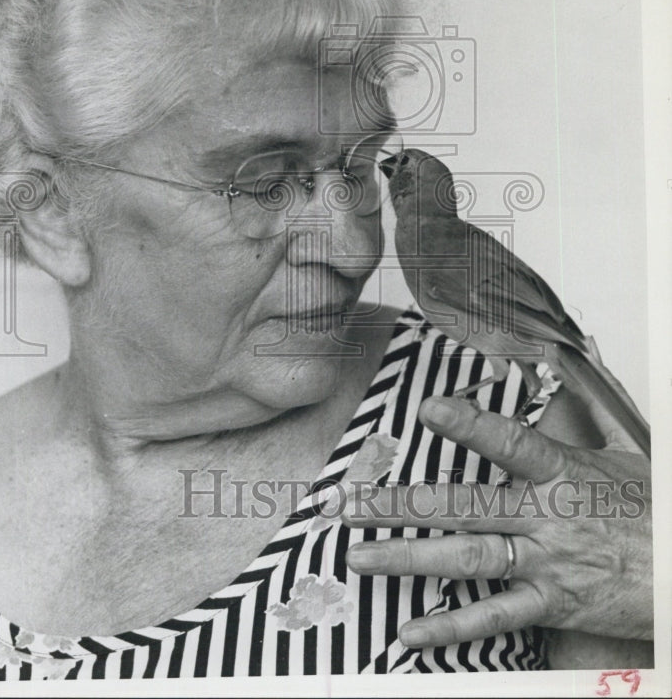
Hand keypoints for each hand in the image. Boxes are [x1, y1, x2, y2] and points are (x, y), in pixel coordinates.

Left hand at [342, 393, 652, 648]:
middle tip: (345, 502)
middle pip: (463, 507)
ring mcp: (545, 563)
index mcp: (561, 472)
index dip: (469, 424)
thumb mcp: (622, 448)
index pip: (509, 442)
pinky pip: (494, 618)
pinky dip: (451, 626)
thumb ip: (582, 405)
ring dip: (406, 558)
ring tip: (357, 555)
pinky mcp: (552, 605)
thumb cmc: (654, 508)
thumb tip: (558, 356)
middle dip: (398, 505)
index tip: (427, 408)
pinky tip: (410, 630)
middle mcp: (545, 517)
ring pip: (466, 559)